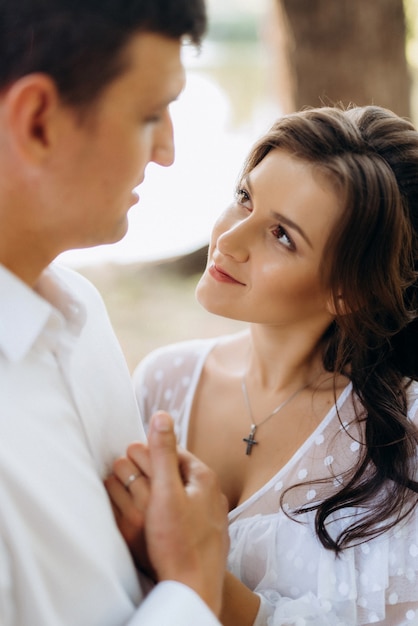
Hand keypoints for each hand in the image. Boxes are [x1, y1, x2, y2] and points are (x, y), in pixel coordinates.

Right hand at [106, 411, 229, 616]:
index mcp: (204, 476)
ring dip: (157, 492)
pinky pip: (182, 512)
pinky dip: (166, 511)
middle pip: (175, 471)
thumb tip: (161, 414)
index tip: (128, 462)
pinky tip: (155, 522)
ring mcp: (209, 513)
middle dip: (151, 472)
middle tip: (128, 480)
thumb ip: (162, 452)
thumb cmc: (178, 543)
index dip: (148, 455)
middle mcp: (211, 492)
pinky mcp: (204, 532)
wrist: (195, 589)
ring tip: (139, 501)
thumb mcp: (165, 492)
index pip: (172, 451)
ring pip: (178, 492)